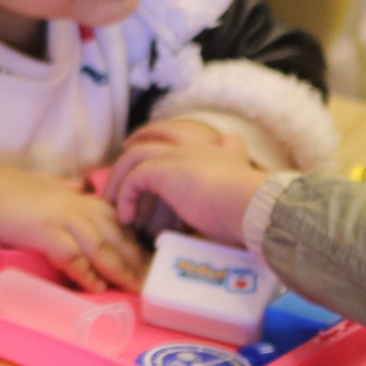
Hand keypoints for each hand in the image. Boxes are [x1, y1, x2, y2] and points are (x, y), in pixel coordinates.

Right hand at [0, 160, 144, 291]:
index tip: (149, 258)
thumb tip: (77, 188)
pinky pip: (73, 256)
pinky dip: (87, 273)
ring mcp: (61, 218)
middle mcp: (75, 206)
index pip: (117, 218)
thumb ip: (63, 190)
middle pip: (116, 233)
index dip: (136, 239)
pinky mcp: (45, 232)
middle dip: (137, 258)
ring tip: (136, 288)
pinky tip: (98, 287)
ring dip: (121, 269)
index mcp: (76, 197)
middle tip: (153, 279)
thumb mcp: (41, 189)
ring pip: (101, 245)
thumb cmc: (2, 192)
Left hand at [108, 119, 251, 235]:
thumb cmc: (251, 218)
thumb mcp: (239, 209)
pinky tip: (127, 217)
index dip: (176, 138)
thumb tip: (206, 232)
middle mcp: (201, 149)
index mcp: (223, 155)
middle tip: (125, 150)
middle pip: (164, 133)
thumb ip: (221, 210)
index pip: (198, 137)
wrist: (252, 207)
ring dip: (122, 176)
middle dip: (143, 138)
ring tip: (114, 199)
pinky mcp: (165, 169)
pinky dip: (125, 197)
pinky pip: (134, 179)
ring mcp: (182, 155)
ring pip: (139, 153)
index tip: (163, 146)